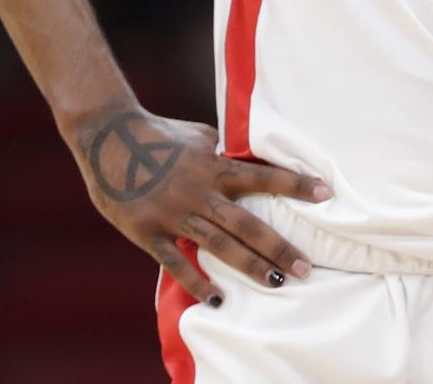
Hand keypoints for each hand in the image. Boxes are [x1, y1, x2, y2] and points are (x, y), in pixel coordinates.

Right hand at [68, 104, 329, 305]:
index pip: (264, 177)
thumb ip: (224, 153)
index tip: (326, 193)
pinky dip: (197, 282)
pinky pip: (176, 262)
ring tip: (277, 282)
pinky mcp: (148, 232)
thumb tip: (252, 157)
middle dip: (279, 246)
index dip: (296, 184)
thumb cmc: (159, 134)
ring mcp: (174, 214)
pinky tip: (217, 300)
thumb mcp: (199, 137)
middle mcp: (200, 192)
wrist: (106, 137)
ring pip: (220, 245)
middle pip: (248, 224)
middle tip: (306, 267)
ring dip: (250, 266)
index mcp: (214, 166)